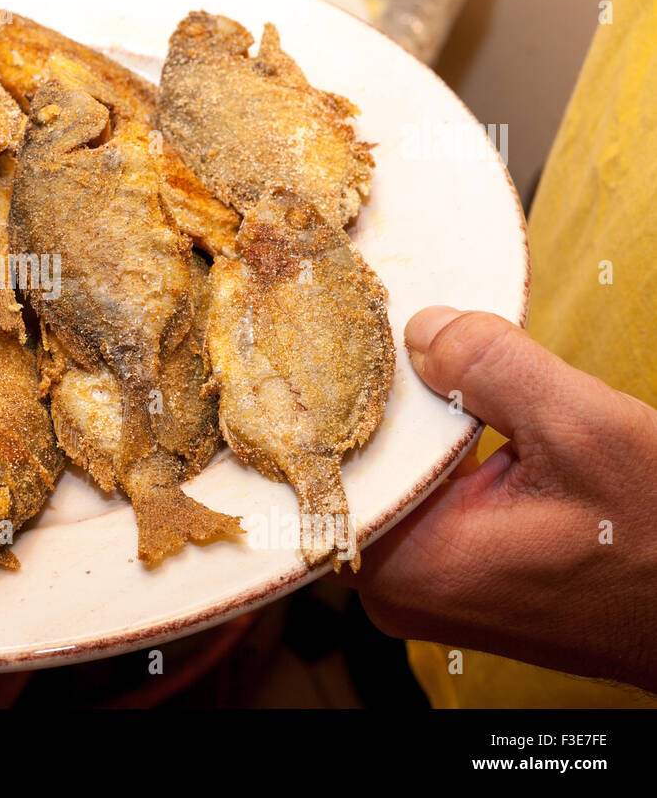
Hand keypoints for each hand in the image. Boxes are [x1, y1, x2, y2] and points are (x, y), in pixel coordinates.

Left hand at [343, 306, 656, 691]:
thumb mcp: (582, 432)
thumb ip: (490, 369)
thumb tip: (420, 327)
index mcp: (406, 565)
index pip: (335, 458)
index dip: (349, 389)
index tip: (362, 334)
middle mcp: (393, 589)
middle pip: (360, 468)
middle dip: (388, 403)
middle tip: (408, 336)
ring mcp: (416, 588)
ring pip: (390, 478)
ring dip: (419, 427)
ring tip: (440, 368)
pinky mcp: (442, 578)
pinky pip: (416, 499)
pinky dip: (437, 455)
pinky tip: (460, 415)